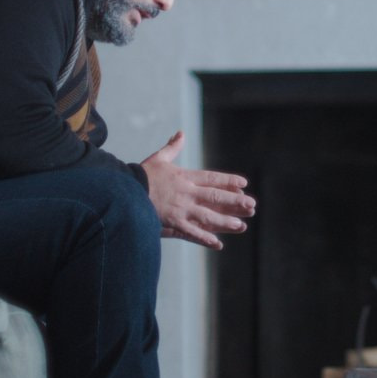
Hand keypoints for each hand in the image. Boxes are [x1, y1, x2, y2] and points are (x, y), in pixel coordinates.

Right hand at [141, 131, 255, 248]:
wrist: (124, 191)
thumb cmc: (141, 175)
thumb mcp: (158, 159)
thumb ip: (172, 147)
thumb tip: (181, 133)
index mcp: (184, 176)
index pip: (211, 178)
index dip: (228, 181)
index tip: (243, 184)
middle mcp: (186, 192)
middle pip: (215, 197)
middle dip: (234, 202)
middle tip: (252, 205)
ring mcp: (180, 208)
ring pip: (208, 215)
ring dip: (225, 221)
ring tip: (241, 225)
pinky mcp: (172, 222)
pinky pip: (192, 232)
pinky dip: (205, 238)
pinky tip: (217, 244)